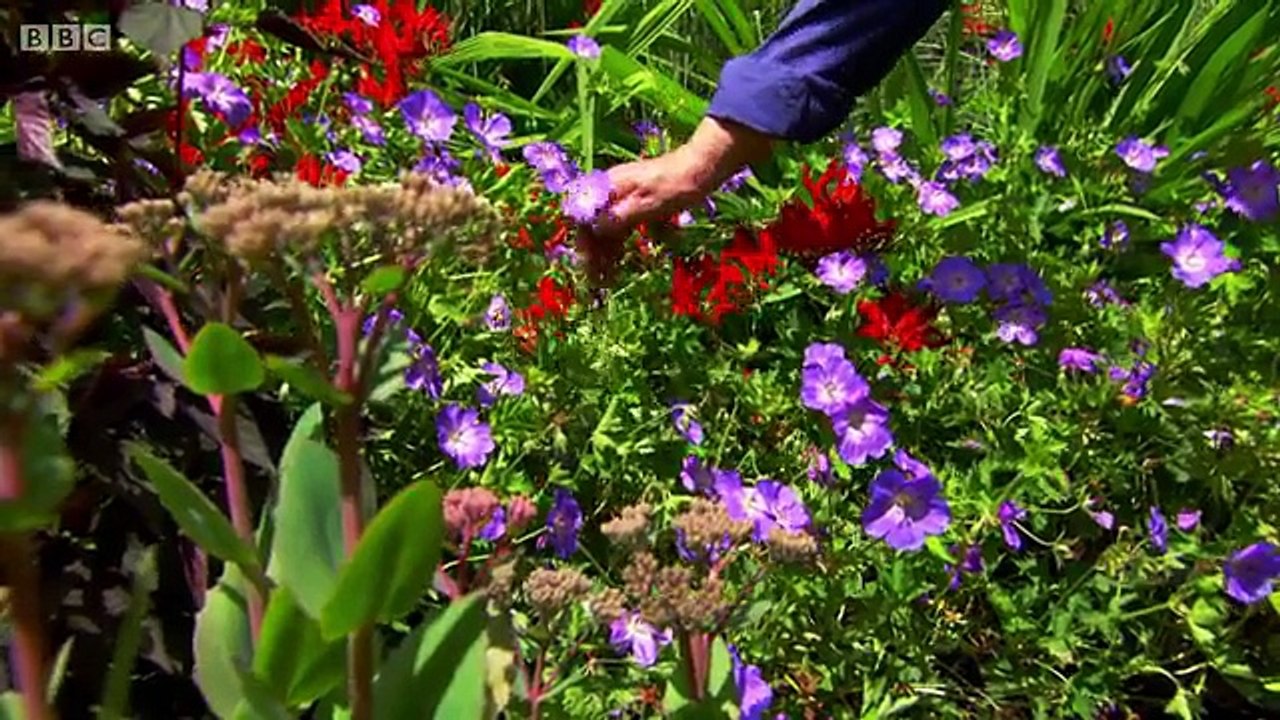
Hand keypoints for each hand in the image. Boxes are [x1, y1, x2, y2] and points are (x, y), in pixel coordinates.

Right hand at [579, 117, 773, 283]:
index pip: (581, 217)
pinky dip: (622, 243)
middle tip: (598, 279)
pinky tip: (623, 260)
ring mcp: (626, 197)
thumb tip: (593, 232)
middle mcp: (611, 192)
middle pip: (594, 225)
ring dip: (607, 252)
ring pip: (609, 228)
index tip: (588, 264)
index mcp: (606, 188)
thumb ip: (615, 220)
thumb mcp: (643, 206)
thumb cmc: (672, 186)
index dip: (583, 242)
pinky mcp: (641, 204)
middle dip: (594, 252)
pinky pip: (624, 226)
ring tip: (608, 276)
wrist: (701, 169)